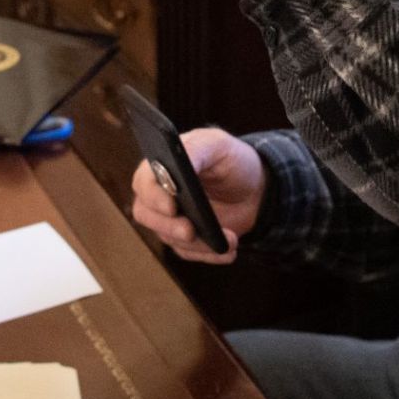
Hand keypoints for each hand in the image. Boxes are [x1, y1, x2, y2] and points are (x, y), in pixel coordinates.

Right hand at [129, 128, 265, 264]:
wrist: (255, 188)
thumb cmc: (231, 160)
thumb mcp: (217, 145)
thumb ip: (196, 149)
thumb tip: (177, 164)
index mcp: (161, 166)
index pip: (143, 182)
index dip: (153, 196)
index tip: (172, 206)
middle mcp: (159, 194)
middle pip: (146, 215)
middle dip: (169, 226)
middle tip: (191, 231)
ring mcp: (170, 219)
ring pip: (169, 238)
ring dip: (199, 243)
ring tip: (229, 239)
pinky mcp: (185, 240)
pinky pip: (189, 252)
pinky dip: (209, 254)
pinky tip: (229, 249)